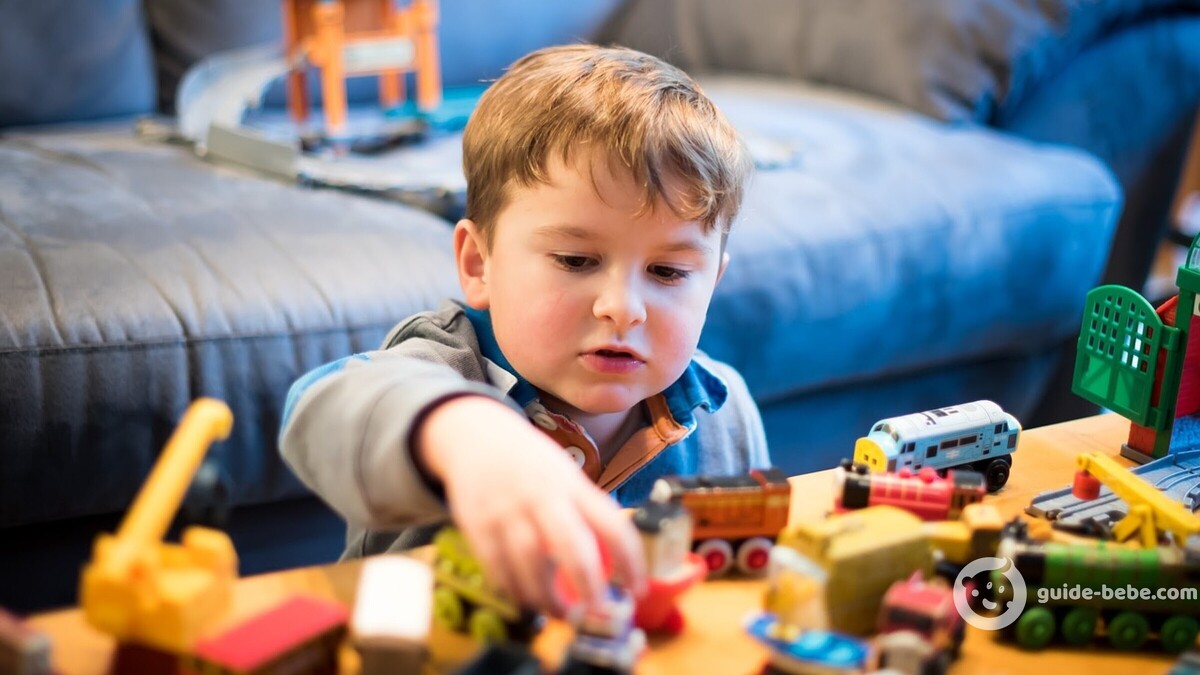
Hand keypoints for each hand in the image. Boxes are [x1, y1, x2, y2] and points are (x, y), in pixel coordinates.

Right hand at [416, 395, 645, 614]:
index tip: (638, 590)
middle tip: (598, 614)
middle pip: (571, 546)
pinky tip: (525, 599)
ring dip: (547, 598)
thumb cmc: (530, 463)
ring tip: (560, 614)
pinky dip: (513, 590)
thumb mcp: (565, 476)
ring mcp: (508, 511)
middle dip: (589, 586)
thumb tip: (613, 563)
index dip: (630, 562)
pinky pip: (497, 567)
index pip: (612, 525)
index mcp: (573, 486)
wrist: (476, 434)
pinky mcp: (478, 524)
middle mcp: (542, 497)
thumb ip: (585, 513)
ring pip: (530, 563)